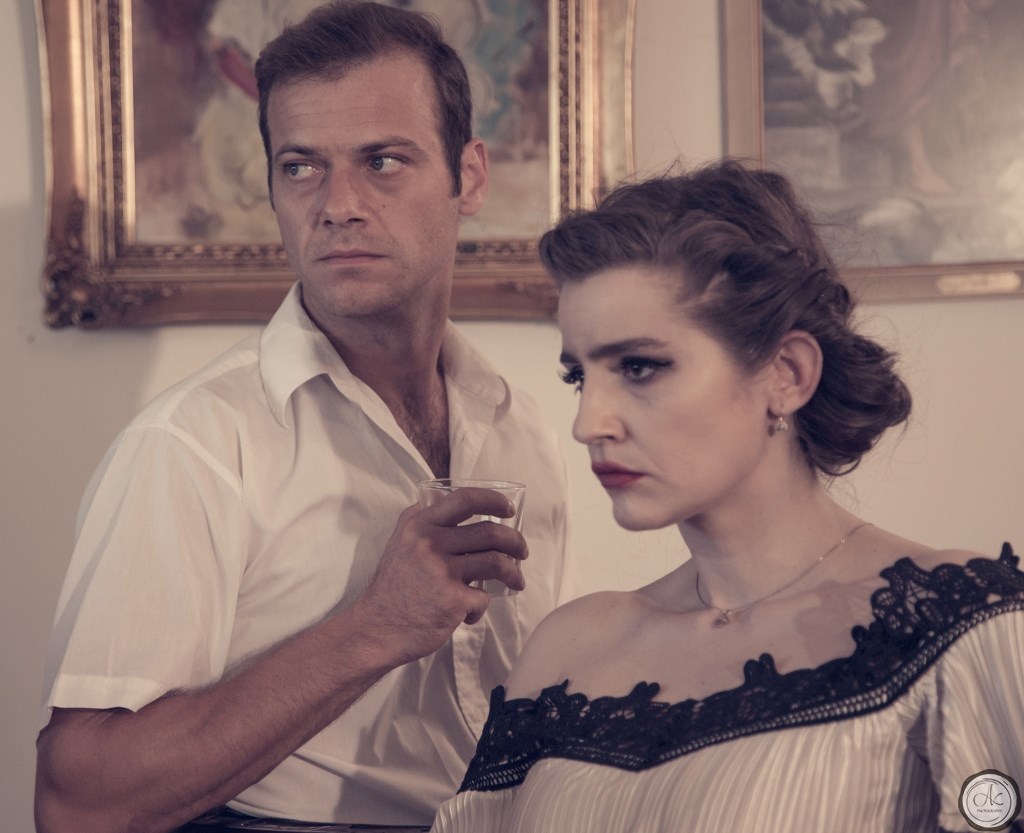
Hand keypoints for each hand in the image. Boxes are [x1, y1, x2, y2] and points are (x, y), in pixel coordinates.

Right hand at [353, 487, 528, 663]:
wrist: (376, 629)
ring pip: (496, 563)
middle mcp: (430, 544)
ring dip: (514, 572)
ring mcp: (442, 572)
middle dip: (515, 541)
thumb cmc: (391, 587)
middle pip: (490, 533)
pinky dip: (481, 606)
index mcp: (419, 525)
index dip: (493, 500)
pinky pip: (483, 597)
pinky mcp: (452, 600)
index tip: (508, 509)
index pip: (464, 500)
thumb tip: (442, 497)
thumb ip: (419, 518)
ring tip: (517, 580)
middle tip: (521, 551)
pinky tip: (471, 611)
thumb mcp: (398, 542)